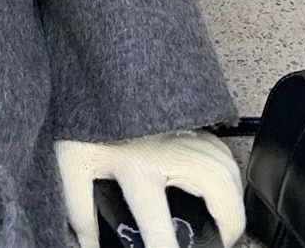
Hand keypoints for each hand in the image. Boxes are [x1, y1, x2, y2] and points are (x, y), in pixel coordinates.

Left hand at [55, 128, 244, 247]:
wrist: (91, 75)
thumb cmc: (81, 118)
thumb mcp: (70, 163)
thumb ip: (80, 210)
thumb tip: (88, 245)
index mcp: (135, 165)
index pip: (157, 221)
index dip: (165, 246)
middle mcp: (166, 149)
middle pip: (214, 188)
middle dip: (228, 222)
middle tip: (223, 241)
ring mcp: (181, 132)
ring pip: (225, 168)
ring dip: (233, 200)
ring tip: (227, 223)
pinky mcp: (188, 120)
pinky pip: (222, 149)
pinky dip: (230, 174)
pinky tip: (223, 188)